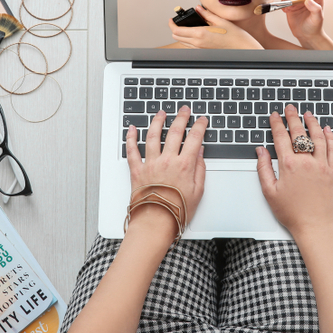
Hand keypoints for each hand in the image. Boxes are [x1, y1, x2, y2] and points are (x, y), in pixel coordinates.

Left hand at [125, 105, 208, 238]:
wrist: (155, 223)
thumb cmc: (177, 211)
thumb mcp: (198, 192)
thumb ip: (200, 170)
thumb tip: (200, 153)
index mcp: (184, 166)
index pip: (194, 139)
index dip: (200, 126)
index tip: (201, 120)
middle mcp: (167, 161)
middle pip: (175, 132)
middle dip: (181, 117)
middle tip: (184, 110)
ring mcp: (151, 164)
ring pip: (153, 136)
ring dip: (157, 122)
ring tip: (161, 113)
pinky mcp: (137, 170)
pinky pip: (132, 150)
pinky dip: (131, 138)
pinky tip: (132, 129)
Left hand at [168, 5, 262, 49]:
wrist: (242, 49)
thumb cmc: (234, 36)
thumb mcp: (220, 21)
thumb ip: (206, 14)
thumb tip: (198, 8)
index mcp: (200, 33)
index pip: (177, 30)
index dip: (172, 24)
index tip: (171, 19)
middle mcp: (198, 43)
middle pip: (177, 37)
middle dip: (175, 29)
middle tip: (178, 22)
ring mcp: (201, 48)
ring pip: (183, 42)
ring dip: (181, 34)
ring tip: (186, 26)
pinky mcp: (204, 51)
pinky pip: (190, 45)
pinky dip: (188, 39)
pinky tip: (195, 33)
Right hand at [255, 104, 332, 237]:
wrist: (315, 227)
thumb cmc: (292, 213)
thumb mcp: (270, 192)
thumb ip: (263, 168)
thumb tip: (260, 151)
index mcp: (289, 165)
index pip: (281, 137)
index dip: (277, 124)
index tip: (275, 116)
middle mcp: (306, 161)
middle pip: (299, 133)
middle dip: (293, 117)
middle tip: (290, 108)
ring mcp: (322, 165)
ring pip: (318, 137)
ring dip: (312, 123)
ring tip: (308, 114)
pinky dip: (330, 137)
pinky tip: (327, 130)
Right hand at [281, 0, 329, 48]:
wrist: (306, 35)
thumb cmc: (314, 27)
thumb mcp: (317, 18)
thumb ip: (316, 9)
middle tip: (293, 5)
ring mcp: (298, 2)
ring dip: (289, 0)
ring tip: (289, 9)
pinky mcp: (290, 6)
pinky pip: (285, 1)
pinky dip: (284, 4)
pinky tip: (285, 11)